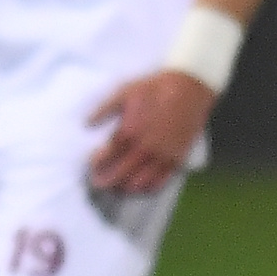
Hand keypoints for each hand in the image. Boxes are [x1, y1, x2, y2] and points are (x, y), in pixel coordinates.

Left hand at [86, 69, 216, 194]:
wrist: (189, 87)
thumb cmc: (154, 88)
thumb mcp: (124, 92)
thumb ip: (103, 109)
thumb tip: (86, 123)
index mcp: (128, 132)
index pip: (105, 158)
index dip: (94, 165)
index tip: (90, 165)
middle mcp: (144, 149)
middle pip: (119, 176)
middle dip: (104, 182)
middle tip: (97, 182)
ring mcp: (162, 156)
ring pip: (138, 185)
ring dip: (124, 188)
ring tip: (116, 186)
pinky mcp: (177, 159)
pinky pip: (159, 183)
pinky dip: (146, 189)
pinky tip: (139, 187)